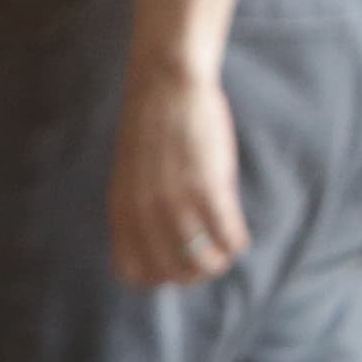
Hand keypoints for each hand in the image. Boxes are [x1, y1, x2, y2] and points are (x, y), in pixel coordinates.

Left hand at [110, 60, 248, 287]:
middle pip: (173, 272)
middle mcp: (145, 213)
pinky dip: (237, 242)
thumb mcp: (132, 176)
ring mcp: (176, 201)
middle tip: (211, 257)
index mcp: (122, 211)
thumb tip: (165, 241)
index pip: (135, 273)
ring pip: (203, 262)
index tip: (178, 261)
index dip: (160, 276)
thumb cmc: (153, 128)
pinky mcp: (207, 186)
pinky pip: (228, 236)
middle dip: (196, 273)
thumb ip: (140, 209)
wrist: (166, 86)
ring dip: (220, 261)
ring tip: (228, 248)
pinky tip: (240, 234)